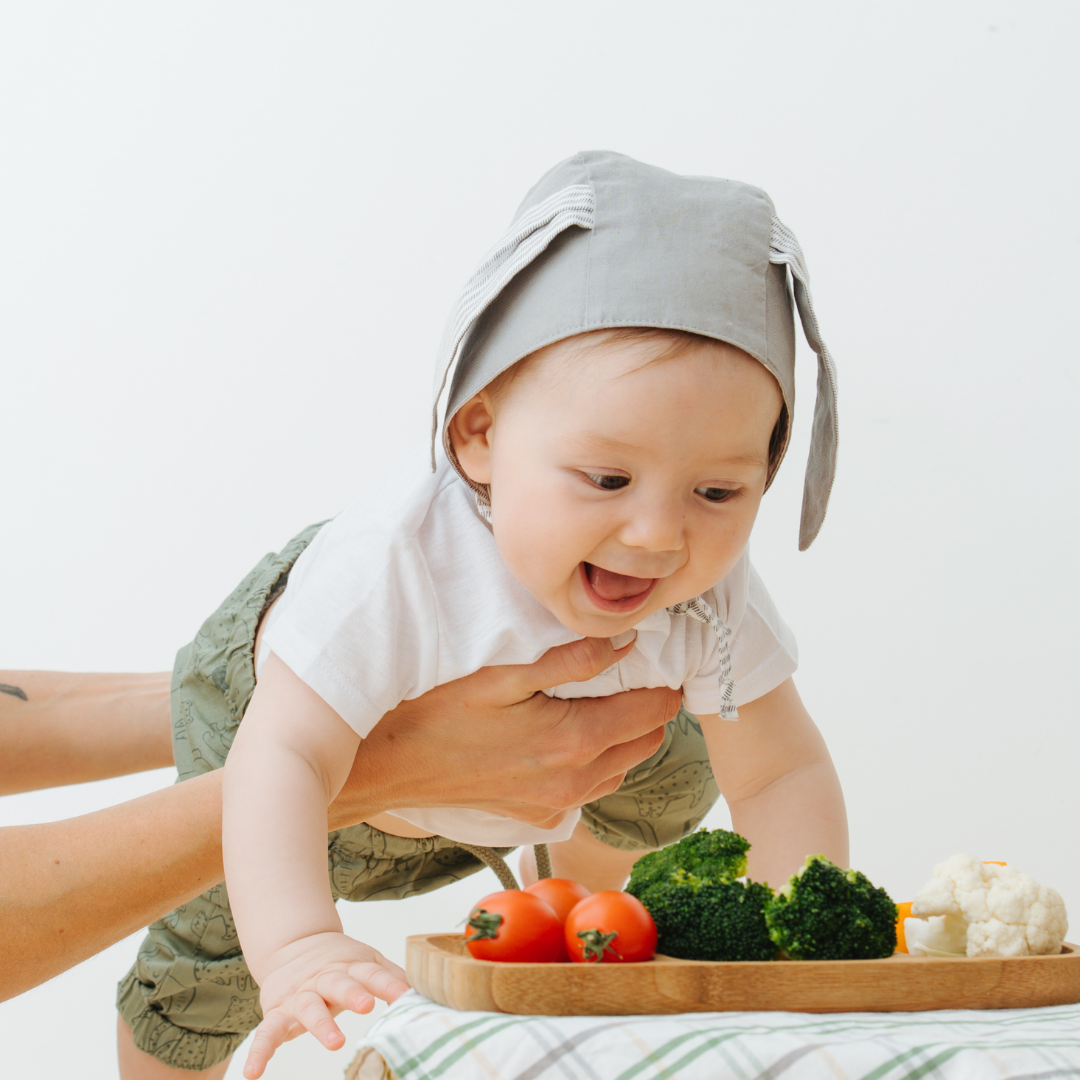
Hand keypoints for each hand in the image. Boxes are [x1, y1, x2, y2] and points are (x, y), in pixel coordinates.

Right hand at [243, 931, 407, 1078]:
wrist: (295, 945)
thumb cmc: (340, 963)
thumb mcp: (367, 963)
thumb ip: (392, 978)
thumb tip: (428, 991)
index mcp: (351, 966)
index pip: (373, 972)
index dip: (389, 984)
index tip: (406, 996)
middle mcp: (325, 979)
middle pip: (339, 983)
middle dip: (352, 993)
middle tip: (367, 1005)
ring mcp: (300, 995)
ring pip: (308, 1007)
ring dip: (320, 1024)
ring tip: (335, 1042)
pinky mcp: (277, 1012)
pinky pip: (265, 1033)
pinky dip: (259, 1053)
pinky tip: (253, 1074)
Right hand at [329, 637, 679, 829]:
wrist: (391, 767)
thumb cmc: (439, 713)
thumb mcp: (505, 673)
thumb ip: (572, 660)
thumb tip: (626, 643)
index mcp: (575, 742)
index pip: (653, 711)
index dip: (663, 681)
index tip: (658, 655)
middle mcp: (576, 782)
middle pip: (647, 742)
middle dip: (650, 706)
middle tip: (634, 672)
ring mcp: (558, 805)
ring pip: (622, 768)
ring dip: (626, 735)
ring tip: (605, 699)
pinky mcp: (539, 817)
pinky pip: (591, 789)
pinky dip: (597, 762)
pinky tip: (571, 736)